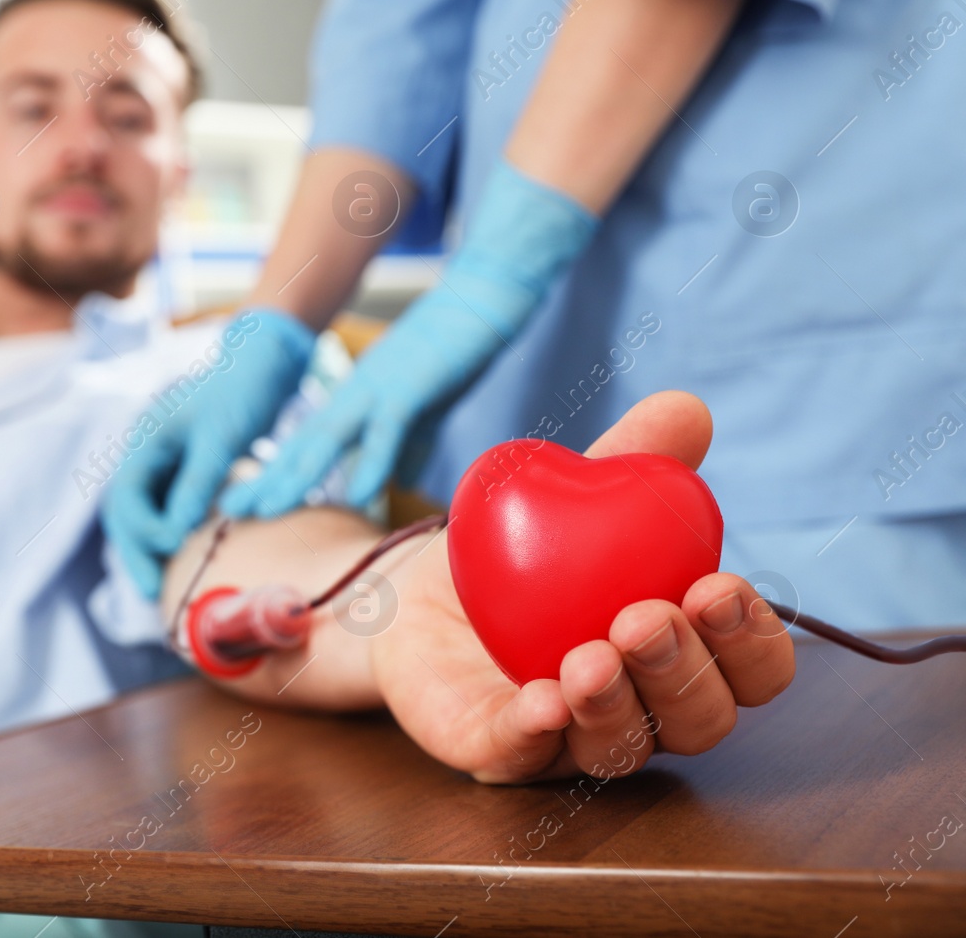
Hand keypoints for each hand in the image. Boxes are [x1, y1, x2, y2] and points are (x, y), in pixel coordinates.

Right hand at [101, 307, 315, 598]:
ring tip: (169, 589)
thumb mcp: (221, 435)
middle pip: (127, 514)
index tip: (173, 548)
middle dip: (138, 554)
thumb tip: (177, 532)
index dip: (142, 531)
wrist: (264, 363)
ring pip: (147, 517)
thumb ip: (198, 480)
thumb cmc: (242, 391)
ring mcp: (164, 466)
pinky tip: (192, 562)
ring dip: (154, 551)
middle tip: (155, 595)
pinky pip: (171, 512)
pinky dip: (177, 538)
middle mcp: (147, 456)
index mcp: (144, 440)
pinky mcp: (186, 474)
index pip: (126, 497)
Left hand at [220, 161, 597, 518]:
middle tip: (229, 510)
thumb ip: (408, 444)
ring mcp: (379, 388)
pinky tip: (362, 493)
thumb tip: (399, 482)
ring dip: (297, 474)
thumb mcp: (424, 409)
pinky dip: (373, 460)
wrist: (483, 298)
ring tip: (267, 509)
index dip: (275, 476)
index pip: (306, 446)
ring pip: (329, 437)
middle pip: (303, 445)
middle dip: (266, 480)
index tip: (243, 505)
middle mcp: (356, 395)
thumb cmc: (453, 351)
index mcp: (356, 402)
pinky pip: (388, 428)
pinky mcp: (412, 386)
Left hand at [372, 391, 794, 782]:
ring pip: (619, 750)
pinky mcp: (497, 752)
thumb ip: (633, 459)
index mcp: (684, 653)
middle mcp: (643, 708)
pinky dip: (536, 733)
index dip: (751, 642)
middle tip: (645, 618)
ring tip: (590, 656)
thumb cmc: (525, 550)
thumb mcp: (575, 495)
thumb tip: (688, 410)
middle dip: (682, 672)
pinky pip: (524, 757)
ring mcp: (571, 739)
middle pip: (697, 721)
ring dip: (613, 704)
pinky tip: (540, 701)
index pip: (751, 672)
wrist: (416, 587)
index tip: (720, 588)